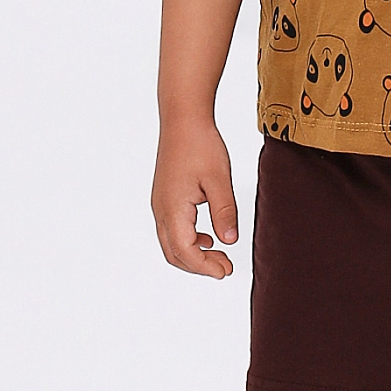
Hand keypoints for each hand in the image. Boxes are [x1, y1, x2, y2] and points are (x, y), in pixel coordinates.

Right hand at [151, 117, 238, 278]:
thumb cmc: (200, 144)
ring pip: (171, 243)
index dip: (205, 267)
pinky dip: (188, 240)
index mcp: (173, 209)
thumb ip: (224, 212)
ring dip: (193, 254)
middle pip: (175, 253)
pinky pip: (172, 229)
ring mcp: (160, 204)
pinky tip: (208, 237)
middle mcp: (161, 210)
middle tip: (225, 268)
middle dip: (199, 266)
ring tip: (219, 256)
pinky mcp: (164, 197)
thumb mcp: (219, 179)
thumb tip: (229, 241)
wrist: (183, 119)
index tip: (226, 271)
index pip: (186, 252)